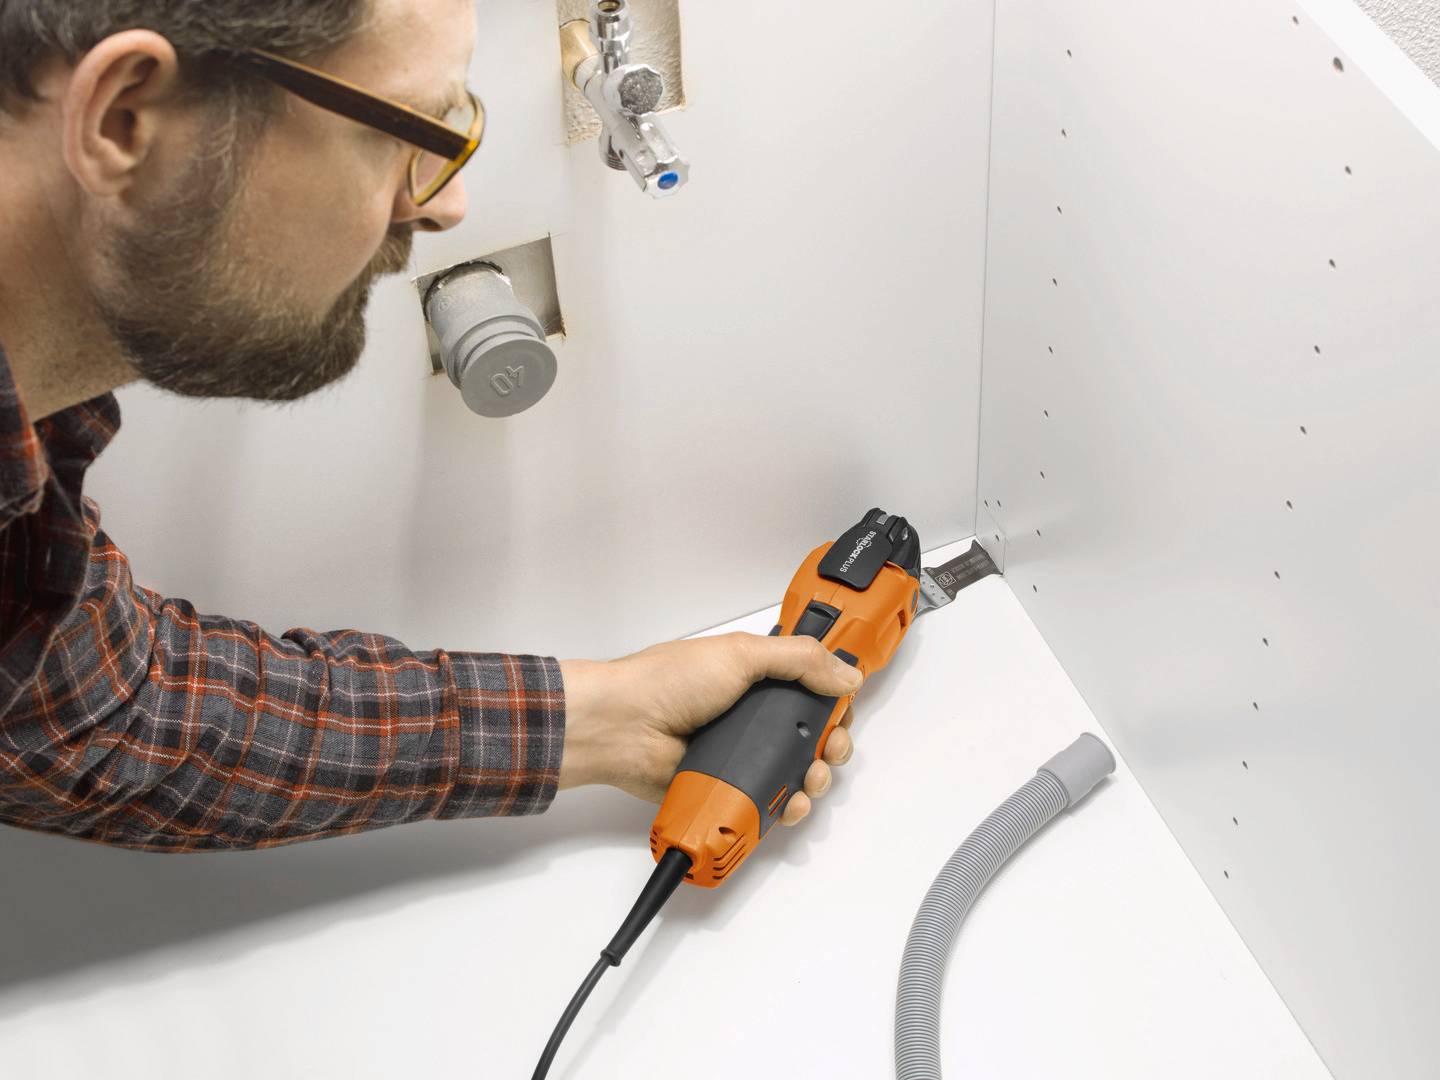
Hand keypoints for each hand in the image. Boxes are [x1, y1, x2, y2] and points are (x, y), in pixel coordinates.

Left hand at [557, 631, 862, 825]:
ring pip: (796, 773)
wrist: (624, 726)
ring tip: (811, 779)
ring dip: (815, 779)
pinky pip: (768, 800)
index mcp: (756, 679)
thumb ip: (799, 659)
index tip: (844, 712)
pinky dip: (787, 805)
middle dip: (833, 745)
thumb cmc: (669, 681)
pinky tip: (791, 803)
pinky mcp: (729, 787)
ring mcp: (741, 754)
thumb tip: (846, 674)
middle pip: (812, 736)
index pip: (811, 691)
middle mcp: (751, 717)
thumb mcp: (741, 653)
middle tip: (831, 749)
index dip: (834, 703)